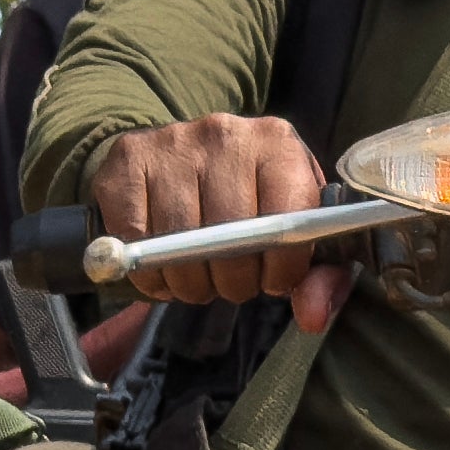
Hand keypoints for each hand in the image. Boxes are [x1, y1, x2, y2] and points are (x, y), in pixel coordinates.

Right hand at [92, 113, 327, 301]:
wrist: (184, 157)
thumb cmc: (251, 202)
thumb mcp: (296, 230)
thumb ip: (320, 275)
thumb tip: (312, 316)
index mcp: (279, 145)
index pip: (287, 222)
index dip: (279, 269)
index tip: (271, 281)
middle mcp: (226, 134)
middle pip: (229, 238)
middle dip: (231, 282)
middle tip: (229, 282)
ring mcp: (173, 141)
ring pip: (177, 244)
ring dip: (187, 281)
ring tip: (196, 275)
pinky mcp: (129, 156)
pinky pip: (133, 238)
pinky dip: (146, 269)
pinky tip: (160, 265)